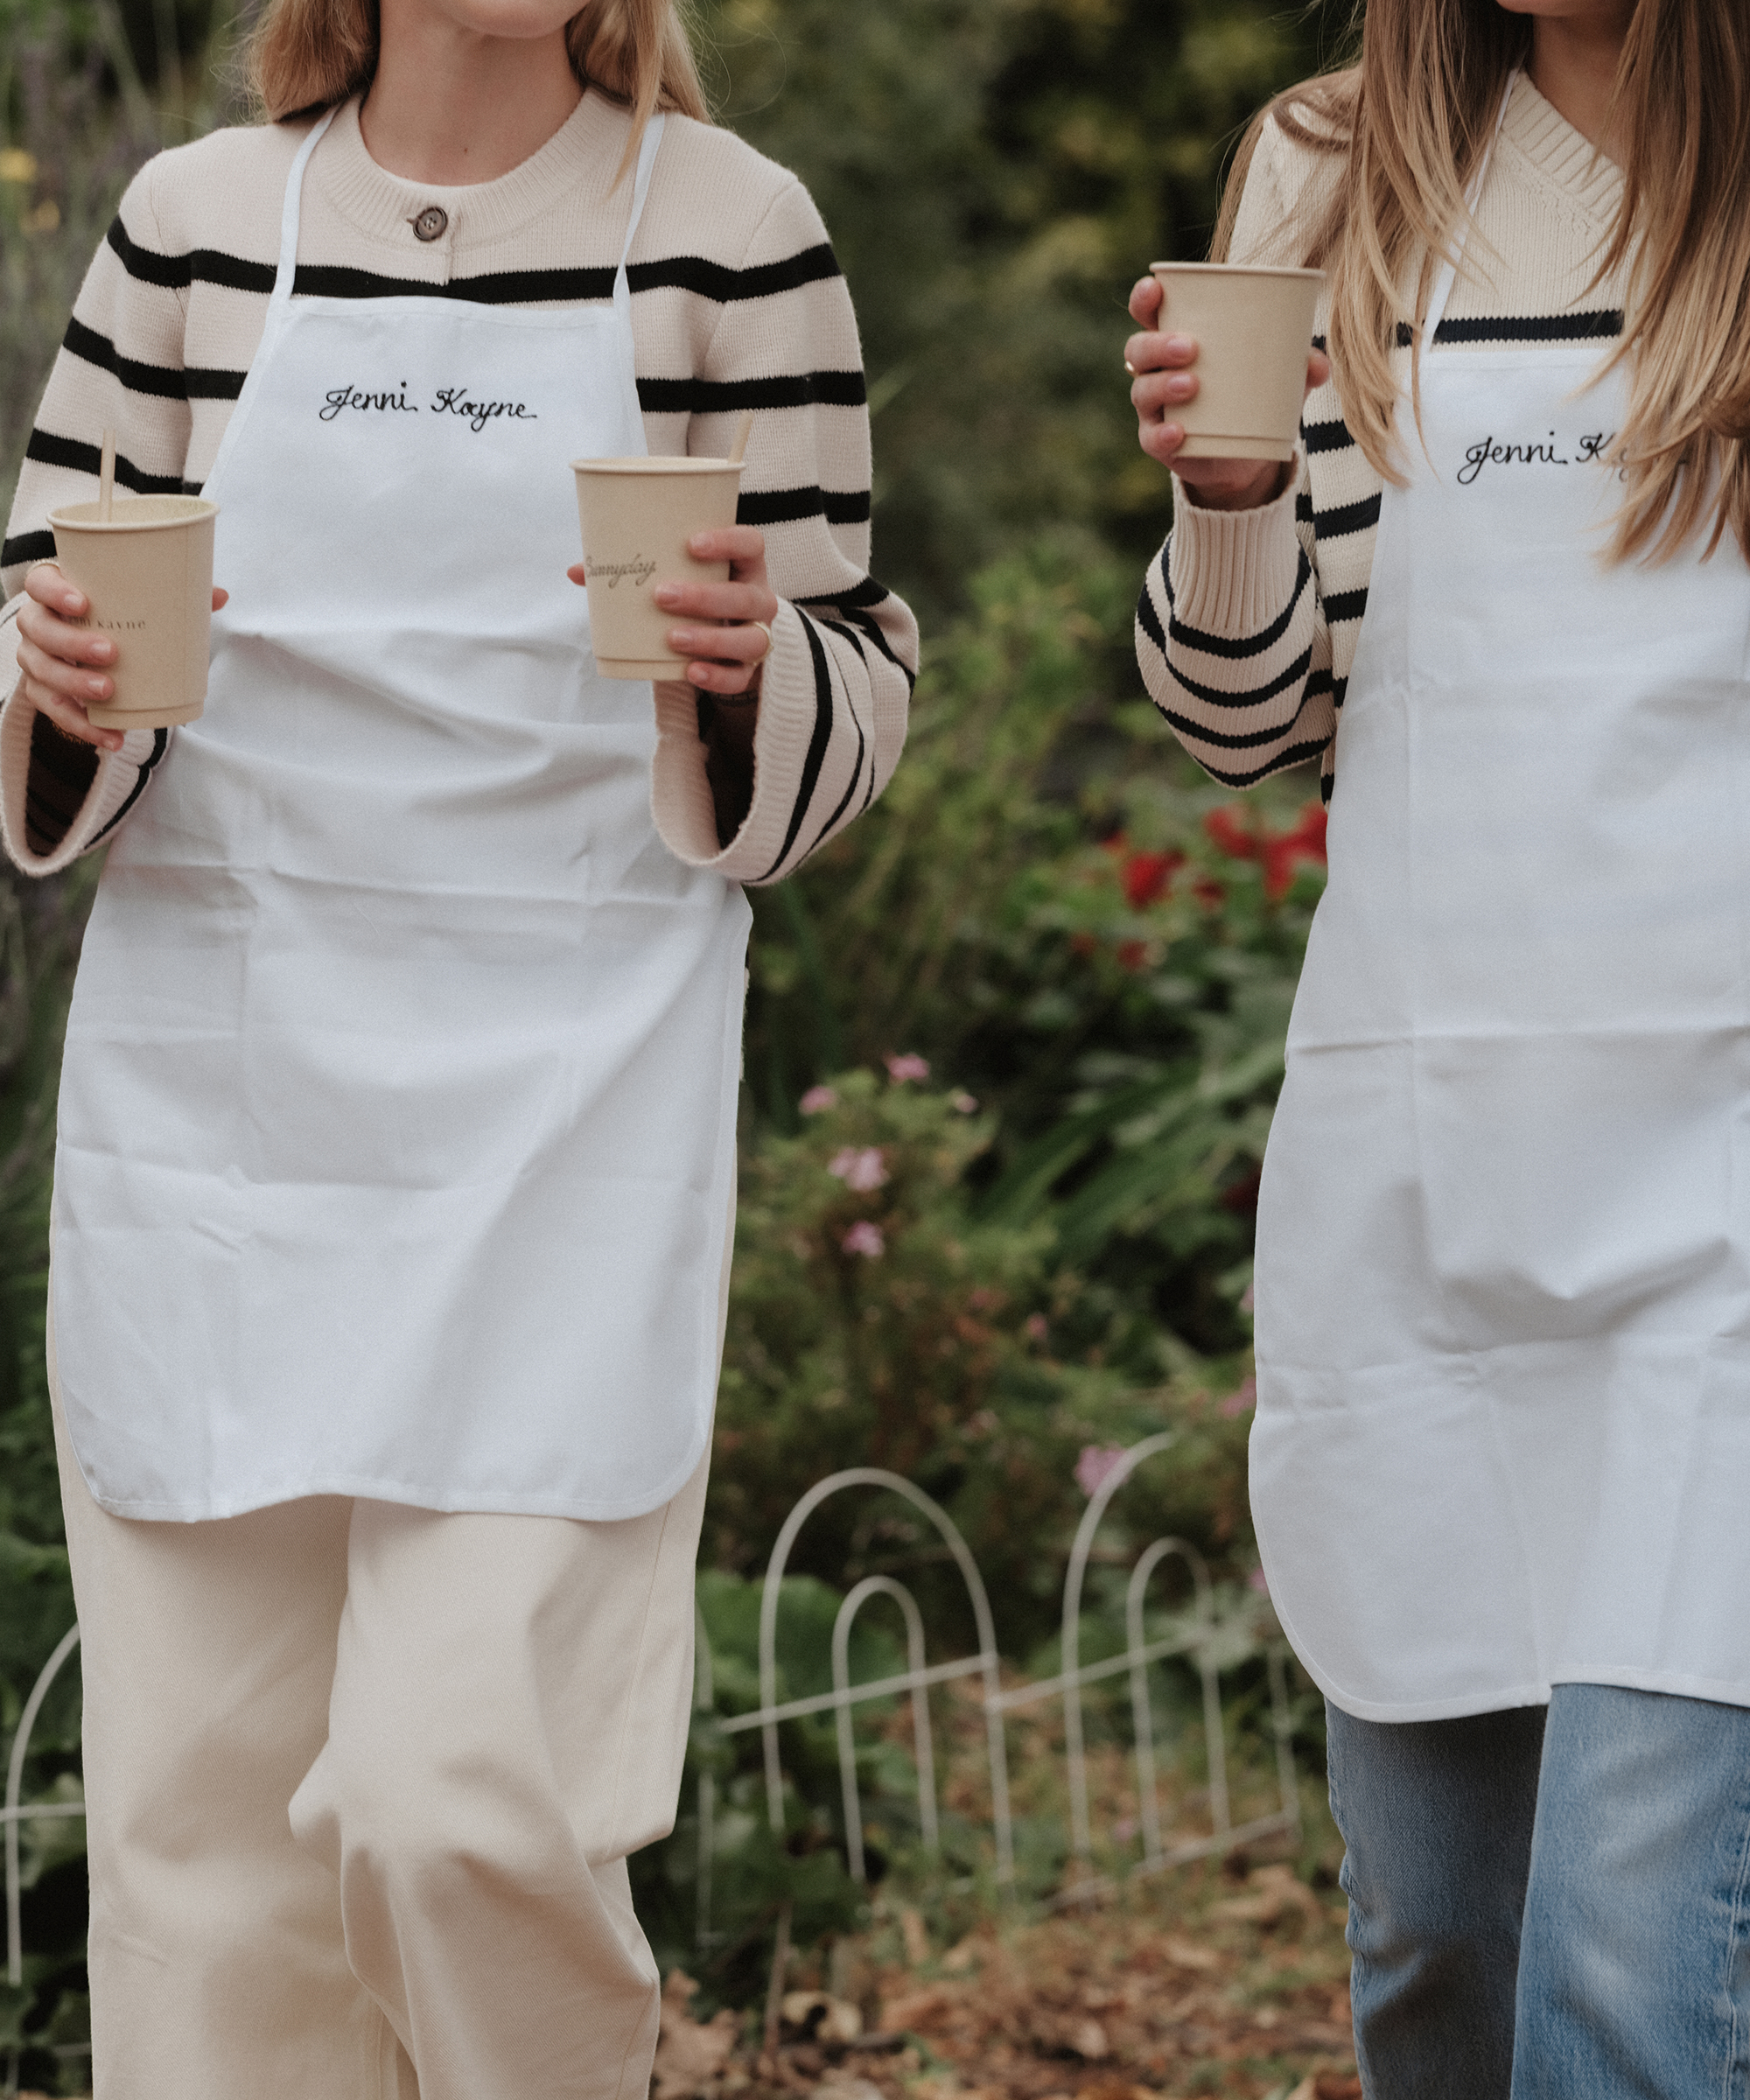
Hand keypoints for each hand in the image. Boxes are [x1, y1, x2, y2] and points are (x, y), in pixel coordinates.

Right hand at [15, 562, 228, 753]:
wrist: (88, 648)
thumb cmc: (113, 618)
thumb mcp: (137, 605)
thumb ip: (175, 597)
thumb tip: (220, 596)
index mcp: (54, 591)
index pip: (39, 583)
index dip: (54, 591)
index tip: (83, 603)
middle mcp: (37, 623)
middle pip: (39, 629)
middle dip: (71, 643)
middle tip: (110, 652)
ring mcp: (35, 658)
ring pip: (41, 671)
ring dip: (73, 684)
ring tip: (108, 692)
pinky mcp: (41, 691)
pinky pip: (54, 710)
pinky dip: (81, 725)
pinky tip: (110, 736)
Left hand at [567, 526, 778, 696]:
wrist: (717, 643)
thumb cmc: (693, 596)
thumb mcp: (672, 577)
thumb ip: (633, 571)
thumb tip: (577, 571)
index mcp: (742, 566)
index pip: (751, 545)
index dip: (728, 542)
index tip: (691, 544)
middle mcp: (757, 599)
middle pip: (745, 596)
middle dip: (705, 597)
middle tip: (661, 595)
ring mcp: (756, 636)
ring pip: (750, 639)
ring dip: (711, 638)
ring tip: (671, 637)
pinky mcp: (748, 670)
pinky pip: (740, 678)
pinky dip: (717, 677)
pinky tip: (690, 671)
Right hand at [1125, 275, 1329, 511]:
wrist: (1242, 455)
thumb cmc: (1252, 396)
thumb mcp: (1277, 378)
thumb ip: (1299, 367)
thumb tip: (1317, 364)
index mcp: (1175, 341)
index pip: (1149, 314)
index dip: (1145, 299)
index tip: (1155, 289)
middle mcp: (1156, 372)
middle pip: (1139, 350)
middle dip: (1158, 344)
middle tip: (1191, 347)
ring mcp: (1155, 410)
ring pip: (1142, 391)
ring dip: (1162, 385)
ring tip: (1192, 384)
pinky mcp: (1160, 443)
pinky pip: (1151, 438)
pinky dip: (1163, 434)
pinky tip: (1179, 431)